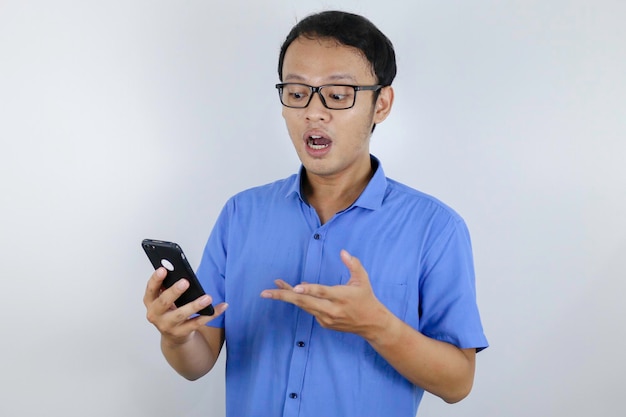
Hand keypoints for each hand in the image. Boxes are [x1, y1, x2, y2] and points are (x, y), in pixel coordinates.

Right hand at [143, 267, 226, 345]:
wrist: (173, 336)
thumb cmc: (170, 310)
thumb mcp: (165, 299)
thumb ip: (168, 287)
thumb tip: (180, 272)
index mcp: (151, 302)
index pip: (150, 290)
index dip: (155, 280)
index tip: (163, 269)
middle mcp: (156, 315)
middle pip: (164, 302)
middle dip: (174, 291)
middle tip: (186, 282)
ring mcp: (168, 326)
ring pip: (181, 314)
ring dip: (195, 305)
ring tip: (207, 297)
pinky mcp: (181, 332)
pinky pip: (198, 322)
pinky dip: (212, 314)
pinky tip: (222, 306)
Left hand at [260, 250, 389, 337]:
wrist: (371, 323)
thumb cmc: (366, 297)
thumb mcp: (363, 279)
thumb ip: (353, 264)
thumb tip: (342, 252)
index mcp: (341, 297)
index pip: (322, 292)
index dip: (309, 289)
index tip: (295, 287)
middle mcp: (332, 310)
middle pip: (304, 302)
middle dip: (284, 296)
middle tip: (266, 292)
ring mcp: (326, 318)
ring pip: (303, 306)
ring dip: (287, 297)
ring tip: (271, 289)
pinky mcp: (324, 323)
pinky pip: (309, 310)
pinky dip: (300, 301)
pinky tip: (291, 293)